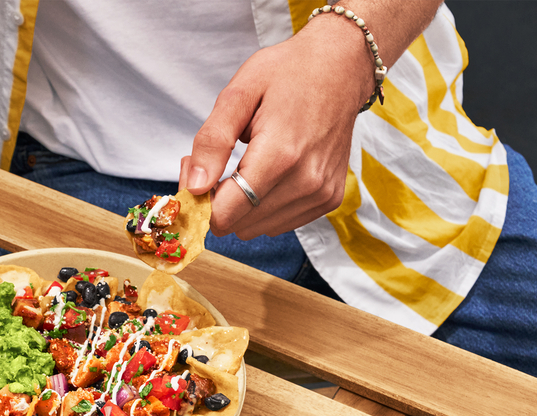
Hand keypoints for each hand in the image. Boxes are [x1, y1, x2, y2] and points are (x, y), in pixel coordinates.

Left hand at [183, 15, 373, 238]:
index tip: (197, 174)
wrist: (342, 66)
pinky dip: (264, 206)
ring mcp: (321, 193)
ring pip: (257, 228)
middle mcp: (306, 182)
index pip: (225, 214)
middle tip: (219, 163)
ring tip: (246, 165)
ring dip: (241, 206)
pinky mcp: (330, 199)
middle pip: (238, 225)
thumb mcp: (238, 94)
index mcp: (281, 156)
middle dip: (218, 201)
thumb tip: (194, 186)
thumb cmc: (288, 72)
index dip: (200, 201)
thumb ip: (212, 142)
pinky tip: (268, 174)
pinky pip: (280, 223)